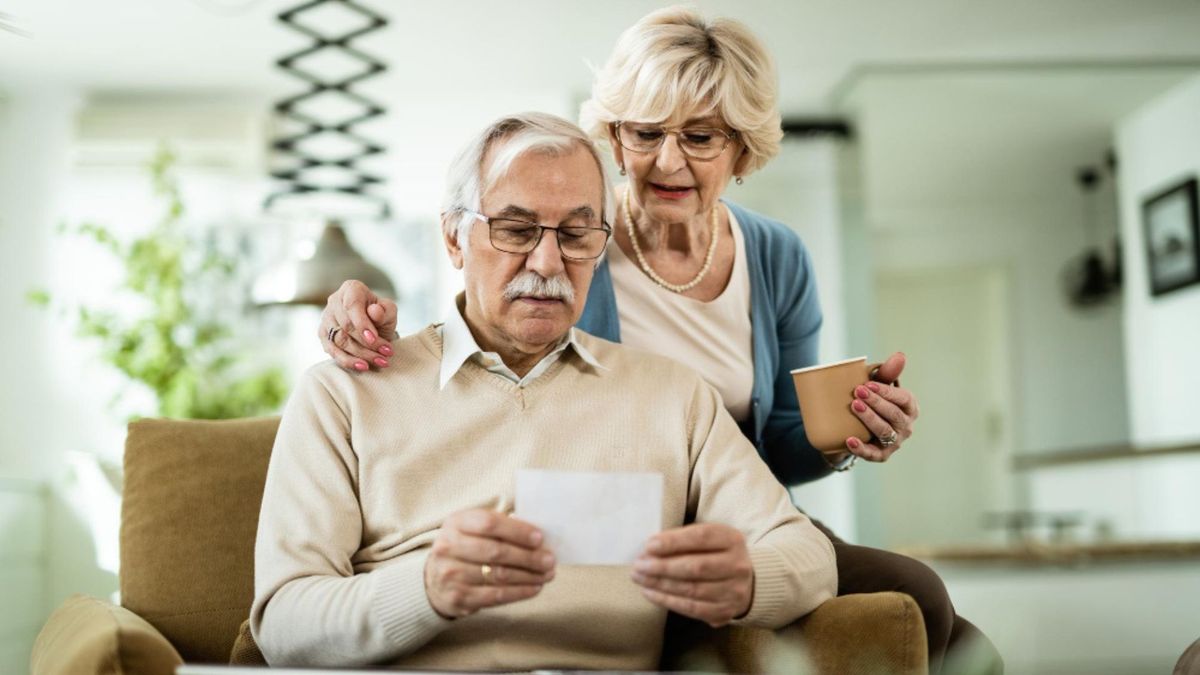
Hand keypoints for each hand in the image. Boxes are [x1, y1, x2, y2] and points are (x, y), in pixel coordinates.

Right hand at [319, 280, 398, 371]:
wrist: (373, 326)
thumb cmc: (381, 315)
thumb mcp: (389, 311)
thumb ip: (385, 310)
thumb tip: (374, 312)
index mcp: (351, 289)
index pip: (352, 305)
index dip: (362, 323)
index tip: (374, 338)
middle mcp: (334, 301)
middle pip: (346, 326)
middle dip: (367, 343)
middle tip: (386, 353)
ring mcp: (326, 319)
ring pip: (340, 340)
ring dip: (361, 354)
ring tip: (381, 361)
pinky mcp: (324, 336)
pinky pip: (333, 351)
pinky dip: (348, 361)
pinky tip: (363, 366)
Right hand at [424, 509, 555, 618]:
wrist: (434, 580)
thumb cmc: (465, 548)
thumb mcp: (473, 529)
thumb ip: (500, 527)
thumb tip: (537, 536)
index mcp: (456, 523)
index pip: (489, 523)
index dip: (517, 531)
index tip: (540, 538)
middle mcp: (448, 547)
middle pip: (496, 551)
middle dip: (528, 557)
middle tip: (550, 560)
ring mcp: (451, 574)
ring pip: (499, 575)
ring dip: (529, 576)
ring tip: (547, 574)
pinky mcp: (458, 598)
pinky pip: (496, 596)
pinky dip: (519, 592)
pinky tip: (535, 588)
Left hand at [631, 523, 753, 627]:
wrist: (744, 582)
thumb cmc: (715, 554)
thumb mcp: (706, 538)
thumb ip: (682, 539)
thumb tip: (650, 548)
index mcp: (732, 540)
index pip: (701, 537)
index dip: (674, 542)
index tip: (649, 545)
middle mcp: (738, 566)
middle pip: (696, 567)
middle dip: (663, 566)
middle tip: (638, 565)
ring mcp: (734, 591)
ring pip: (692, 589)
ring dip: (661, 584)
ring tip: (640, 578)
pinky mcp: (725, 611)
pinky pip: (692, 608)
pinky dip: (667, 601)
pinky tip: (650, 593)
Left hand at [846, 351, 919, 461]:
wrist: (855, 427)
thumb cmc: (871, 401)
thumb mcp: (877, 386)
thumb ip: (887, 372)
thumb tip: (900, 355)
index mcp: (909, 407)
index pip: (903, 398)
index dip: (887, 391)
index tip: (868, 383)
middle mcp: (906, 425)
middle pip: (893, 415)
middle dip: (876, 403)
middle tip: (857, 391)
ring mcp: (895, 442)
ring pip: (884, 431)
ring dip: (869, 419)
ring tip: (854, 406)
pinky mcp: (881, 455)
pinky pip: (873, 453)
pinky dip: (861, 448)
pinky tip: (849, 440)